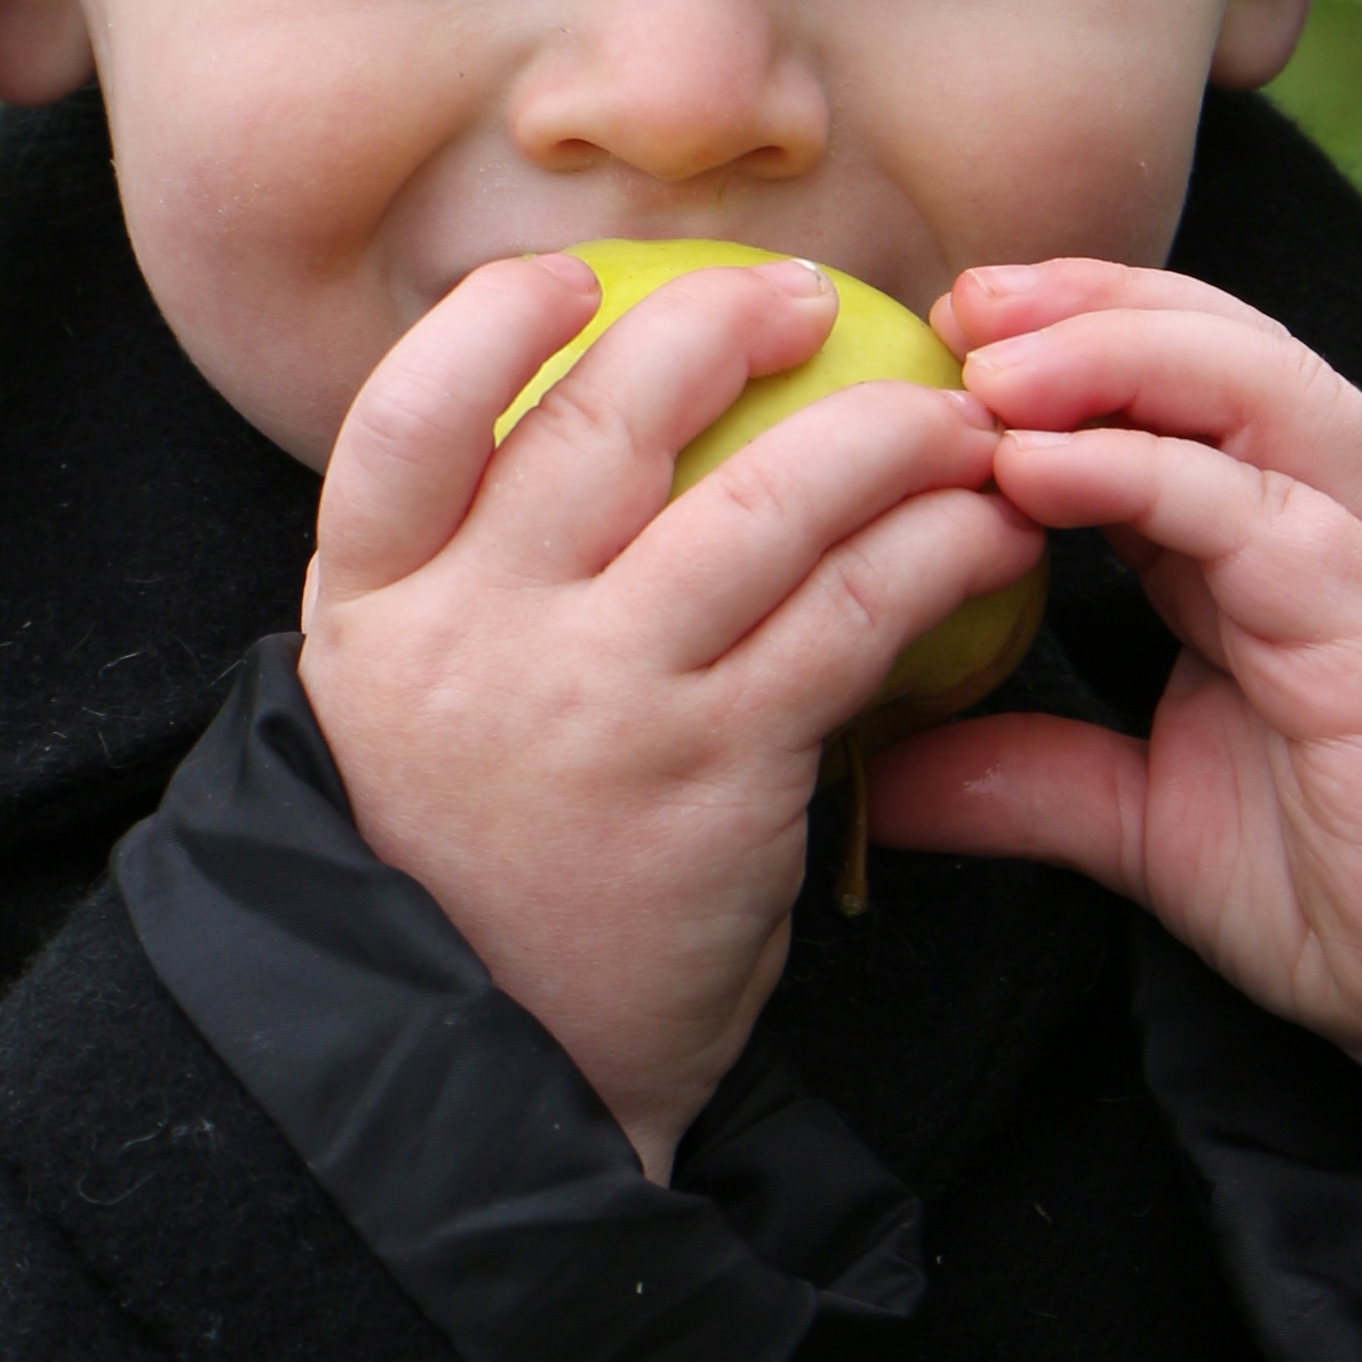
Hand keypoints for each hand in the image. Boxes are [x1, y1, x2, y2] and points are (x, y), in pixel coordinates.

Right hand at [300, 254, 1042, 1179]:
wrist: (497, 1085)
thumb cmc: (471, 884)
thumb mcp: (403, 719)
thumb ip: (458, 589)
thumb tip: (574, 438)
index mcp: (371, 612)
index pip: (402, 415)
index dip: (489, 319)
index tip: (576, 276)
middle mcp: (472, 635)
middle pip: (597, 416)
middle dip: (720, 325)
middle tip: (810, 301)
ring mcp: (599, 698)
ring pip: (764, 497)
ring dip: (885, 430)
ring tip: (951, 419)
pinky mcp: (721, 771)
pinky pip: (855, 613)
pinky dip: (941, 551)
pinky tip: (989, 537)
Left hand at [862, 265, 1361, 1250]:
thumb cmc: (1337, 895)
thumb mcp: (1134, 821)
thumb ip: (1015, 775)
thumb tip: (864, 771)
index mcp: (1264, 546)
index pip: (1170, 385)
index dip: (1062, 335)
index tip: (937, 325)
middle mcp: (1328, 528)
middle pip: (1225, 345)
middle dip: (1091, 303)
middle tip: (960, 300)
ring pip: (1266, 392)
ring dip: (1123, 354)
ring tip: (994, 360)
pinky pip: (1269, 523)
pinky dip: (1156, 476)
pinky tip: (1046, 467)